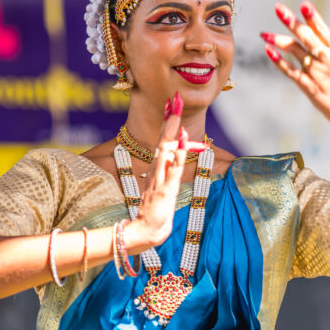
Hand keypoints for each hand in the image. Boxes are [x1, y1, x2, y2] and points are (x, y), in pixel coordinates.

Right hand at [127, 92, 208, 247]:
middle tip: (175, 98)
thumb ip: (165, 174)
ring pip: (167, 148)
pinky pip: (174, 167)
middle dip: (170, 118)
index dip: (167, 122)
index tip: (171, 104)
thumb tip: (171, 162)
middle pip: (163, 138)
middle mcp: (157, 169)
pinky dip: (180, 151)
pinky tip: (184, 139)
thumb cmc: (155, 211)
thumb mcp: (161, 188)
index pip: (162, 140)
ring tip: (176, 110)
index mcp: (157, 168)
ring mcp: (160, 177)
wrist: (145, 231)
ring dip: (172, 129)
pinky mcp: (166, 188)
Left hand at [261, 1, 329, 140]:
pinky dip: (279, 61)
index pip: (322, 29)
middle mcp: (326, 58)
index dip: (313, 16)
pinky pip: (290, 70)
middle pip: (307, 36)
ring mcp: (316, 72)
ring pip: (295, 51)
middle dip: (292, 21)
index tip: (304, 5)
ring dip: (278, 40)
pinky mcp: (307, 85)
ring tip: (263, 34)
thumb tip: (329, 29)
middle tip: (278, 8)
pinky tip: (268, 51)